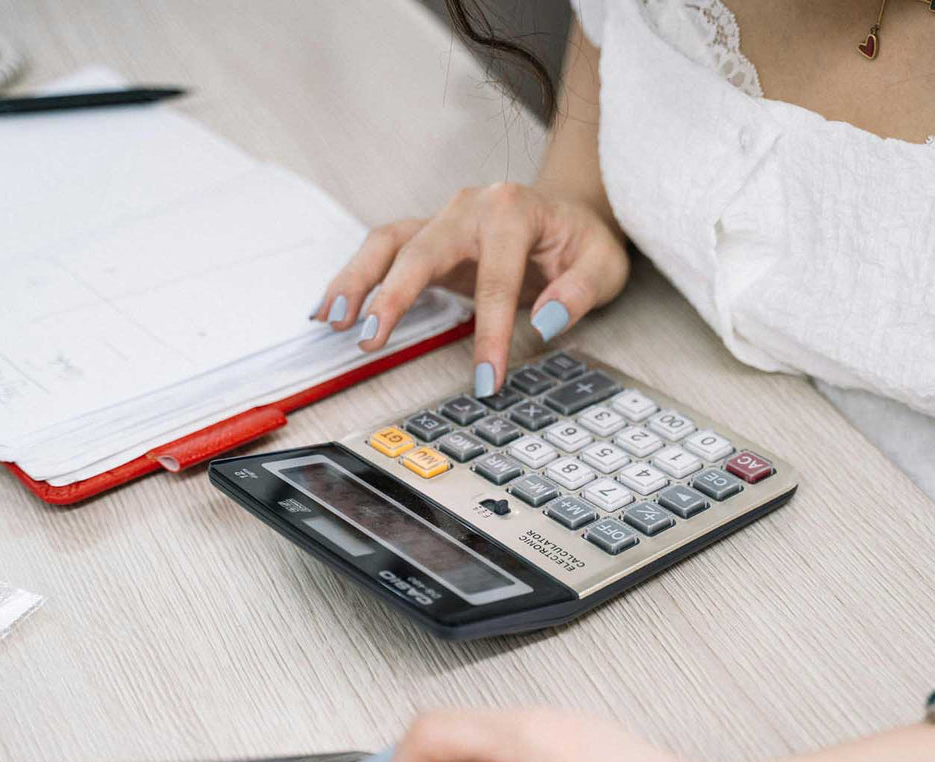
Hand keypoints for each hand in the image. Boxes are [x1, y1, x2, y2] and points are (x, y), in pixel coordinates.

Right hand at [309, 183, 629, 395]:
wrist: (569, 214)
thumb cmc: (582, 241)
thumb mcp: (603, 266)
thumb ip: (578, 292)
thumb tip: (544, 320)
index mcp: (513, 211)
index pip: (496, 279)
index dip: (489, 335)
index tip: (485, 381)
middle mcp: (469, 207)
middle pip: (422, 250)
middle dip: (394, 296)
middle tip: (372, 340)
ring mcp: (443, 218)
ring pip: (388, 244)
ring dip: (356, 281)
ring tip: (333, 321)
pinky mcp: (427, 236)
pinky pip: (382, 252)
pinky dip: (354, 278)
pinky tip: (330, 309)